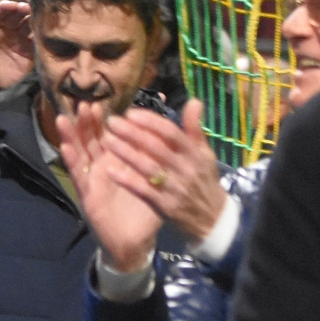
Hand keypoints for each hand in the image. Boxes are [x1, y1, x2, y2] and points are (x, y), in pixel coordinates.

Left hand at [0, 0, 33, 89]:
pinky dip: (40, 32)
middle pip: (14, 14)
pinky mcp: (30, 48)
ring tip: (37, 16)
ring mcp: (19, 38)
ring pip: (26, 22)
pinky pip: (36, 37)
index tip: (11, 5)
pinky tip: (43, 30)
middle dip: (20, 9)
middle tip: (27, 8)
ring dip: (32, 17)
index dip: (3, 7)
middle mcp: (6, 30)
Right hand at [57, 99, 159, 272]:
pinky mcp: (87, 195)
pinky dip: (71, 160)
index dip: (103, 119)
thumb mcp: (156, 177)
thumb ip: (163, 153)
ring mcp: (92, 180)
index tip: (102, 101)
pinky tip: (65, 146)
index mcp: (118, 160)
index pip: (108, 134)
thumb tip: (174, 128)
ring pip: (79, 153)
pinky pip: (78, 175)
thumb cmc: (146, 208)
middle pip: (90, 139)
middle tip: (84, 103)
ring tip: (64, 118)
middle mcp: (102, 167)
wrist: (138, 241)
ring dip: (70, 136)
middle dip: (86, 122)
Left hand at [102, 101, 226, 244]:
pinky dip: (127, 181)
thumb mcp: (205, 154)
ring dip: (125, 153)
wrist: (212, 219)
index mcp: (195, 154)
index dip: (150, 122)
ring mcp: (175, 189)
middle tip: (112, 121)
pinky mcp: (165, 206)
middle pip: (156, 148)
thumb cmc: (204, 181)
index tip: (130, 113)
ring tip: (106, 140)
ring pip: (147, 167)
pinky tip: (110, 171)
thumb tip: (194, 101)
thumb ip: (195, 129)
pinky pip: (143, 191)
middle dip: (132, 133)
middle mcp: (185, 169)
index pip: (171, 133)